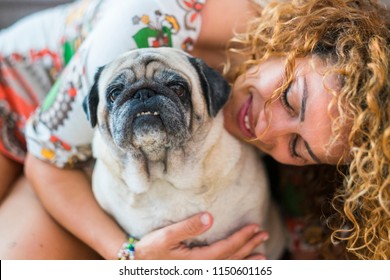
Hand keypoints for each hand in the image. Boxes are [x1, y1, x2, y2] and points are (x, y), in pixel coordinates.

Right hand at [135, 212, 268, 259]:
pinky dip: (234, 269)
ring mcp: (200, 273)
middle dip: (250, 246)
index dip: (242, 238)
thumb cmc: (149, 249)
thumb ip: (188, 227)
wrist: (137, 265)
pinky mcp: (196, 272)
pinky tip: (241, 266)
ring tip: (263, 255)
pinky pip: (221, 272)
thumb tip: (210, 217)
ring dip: (246, 260)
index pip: (226, 248)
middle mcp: (202, 270)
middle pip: (232, 259)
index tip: (255, 227)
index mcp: (197, 260)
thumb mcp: (166, 236)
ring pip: (229, 268)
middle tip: (264, 235)